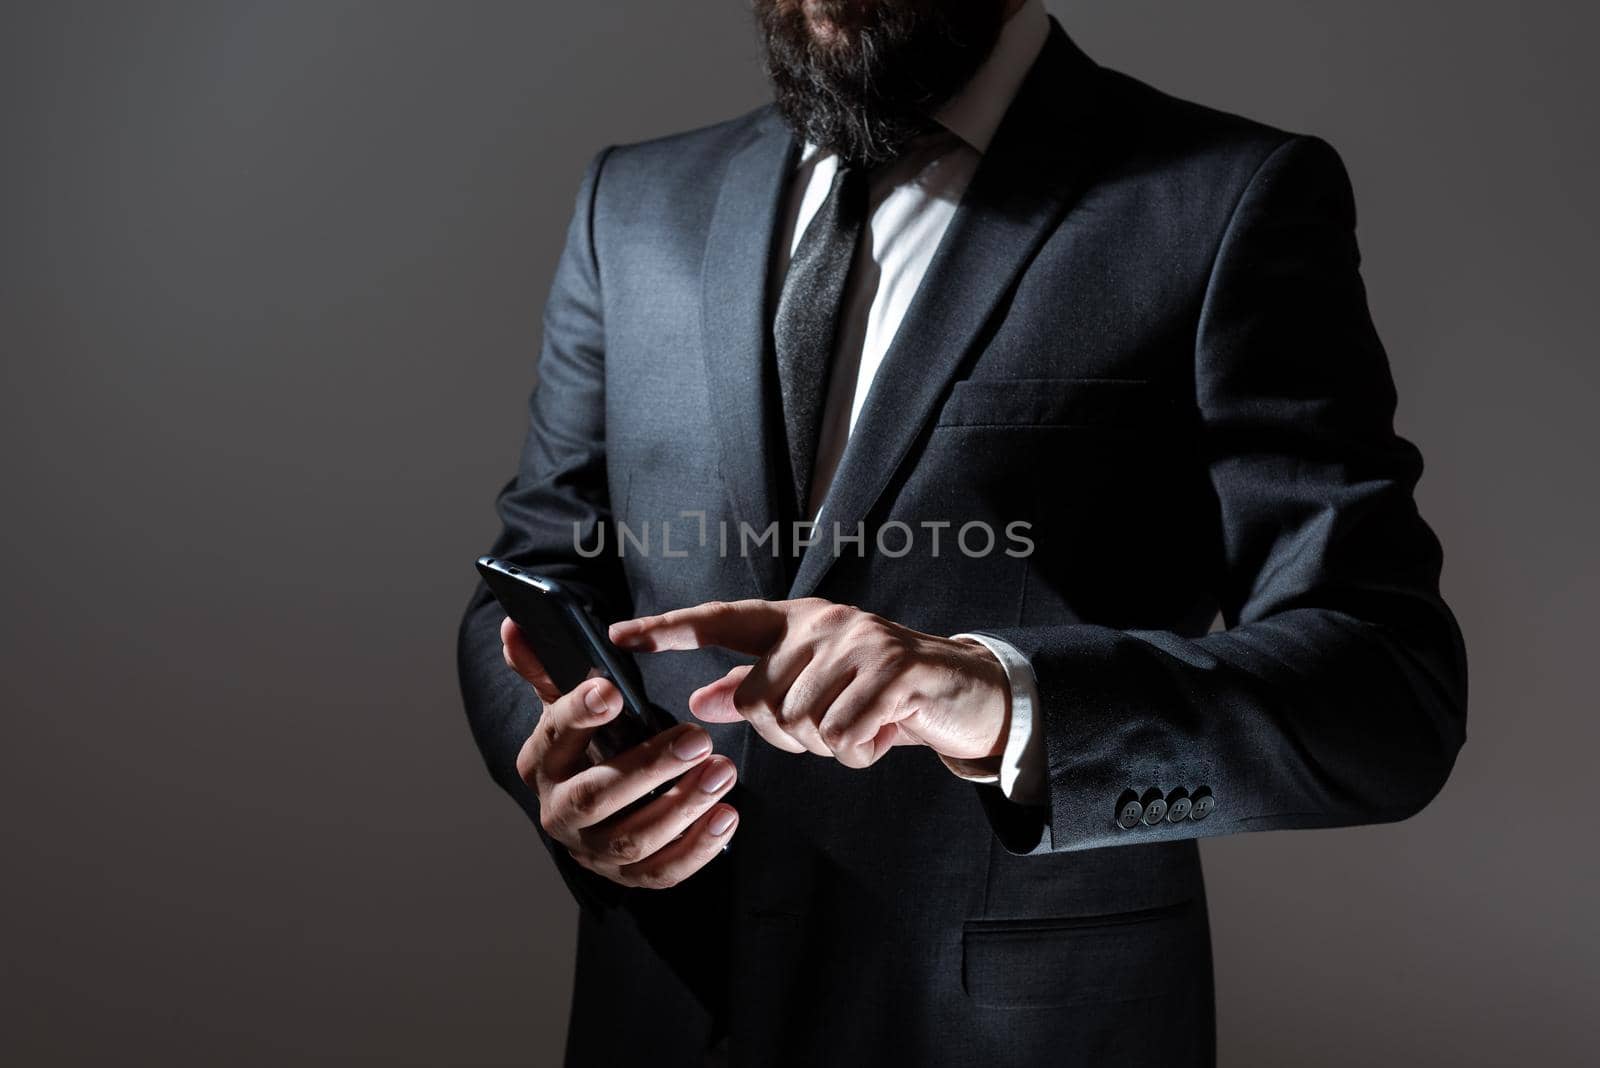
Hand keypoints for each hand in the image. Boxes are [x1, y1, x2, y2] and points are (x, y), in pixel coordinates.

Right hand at [501, 617, 738, 888]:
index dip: (579, 714)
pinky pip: (662, 873)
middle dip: (648, 768)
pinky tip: (727, 816)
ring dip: (682, 806)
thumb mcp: (568, 704)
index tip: (612, 690)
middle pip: (596, 795)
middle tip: (697, 739)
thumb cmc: (591, 743)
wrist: (598, 808)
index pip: (553, 736)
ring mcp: (592, 851)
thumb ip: (546, 666)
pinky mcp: (627, 878)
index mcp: (540, 763)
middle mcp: (558, 812)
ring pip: (633, 840)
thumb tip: (515, 624)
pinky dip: (697, 848)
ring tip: (723, 771)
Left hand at [608, 599, 1009, 770]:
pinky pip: (843, 736)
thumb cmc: (880, 692)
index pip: (721, 620)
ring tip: (863, 725)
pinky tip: (884, 732)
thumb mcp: (816, 686)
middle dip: (790, 735)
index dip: (669, 630)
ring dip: (831, 745)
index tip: (618, 638)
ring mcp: (858, 641)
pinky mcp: (892, 669)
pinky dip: (860, 751)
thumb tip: (702, 702)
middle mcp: (822, 622)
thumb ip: (759, 689)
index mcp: (795, 621)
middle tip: (834, 726)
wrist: (963, 690)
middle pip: (760, 701)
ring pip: (802, 724)